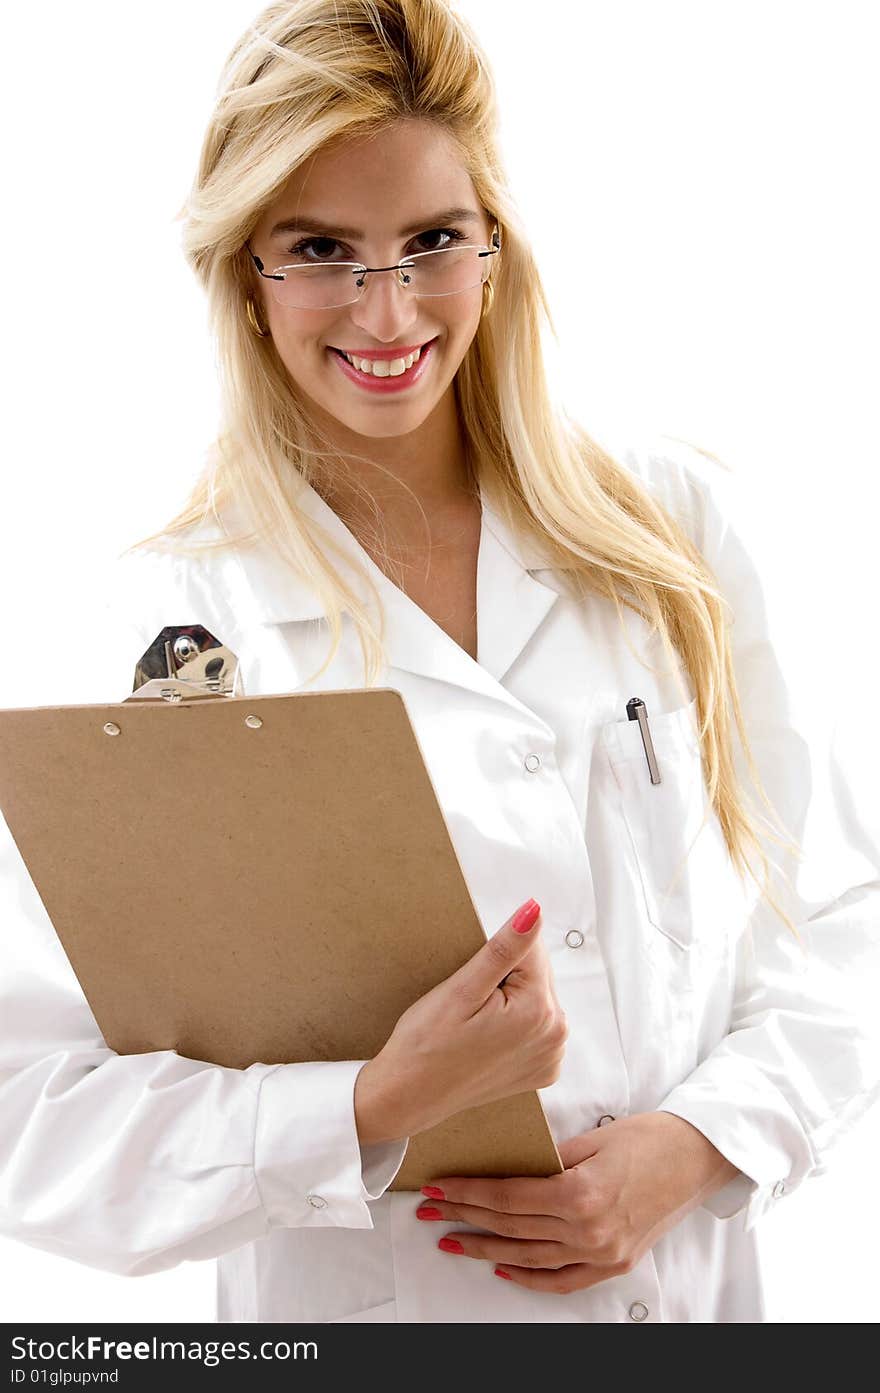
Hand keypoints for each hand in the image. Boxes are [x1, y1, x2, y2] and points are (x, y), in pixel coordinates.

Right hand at [355, 899, 567, 1143]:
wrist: (408, 1096)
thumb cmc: (426, 1043)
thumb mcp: (461, 990)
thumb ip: (504, 948)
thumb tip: (534, 911)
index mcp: (540, 1012)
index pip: (531, 948)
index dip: (496, 955)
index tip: (472, 982)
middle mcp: (556, 1036)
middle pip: (538, 973)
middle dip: (506, 976)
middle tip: (469, 1004)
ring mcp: (551, 1056)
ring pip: (536, 997)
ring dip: (511, 998)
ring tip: (475, 1021)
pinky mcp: (543, 1069)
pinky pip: (535, 1025)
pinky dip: (514, 1023)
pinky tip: (486, 1036)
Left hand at [414, 1111, 741, 1292]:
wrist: (697, 1159)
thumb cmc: (649, 1139)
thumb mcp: (592, 1139)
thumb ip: (548, 1158)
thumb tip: (507, 1166)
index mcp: (580, 1194)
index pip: (507, 1197)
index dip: (467, 1193)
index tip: (436, 1187)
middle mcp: (589, 1230)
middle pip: (511, 1227)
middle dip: (465, 1217)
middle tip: (430, 1210)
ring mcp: (602, 1253)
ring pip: (529, 1257)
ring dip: (486, 1249)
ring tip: (452, 1240)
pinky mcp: (614, 1264)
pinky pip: (562, 1280)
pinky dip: (529, 1276)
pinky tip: (503, 1267)